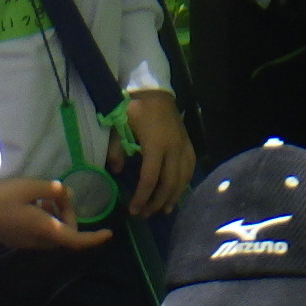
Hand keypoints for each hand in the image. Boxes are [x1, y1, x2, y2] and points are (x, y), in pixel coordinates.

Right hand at [0, 175, 111, 251]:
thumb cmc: (3, 196)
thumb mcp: (31, 187)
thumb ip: (54, 190)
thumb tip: (68, 194)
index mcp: (45, 230)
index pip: (76, 239)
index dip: (94, 238)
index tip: (108, 233)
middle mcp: (38, 241)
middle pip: (64, 234)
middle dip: (68, 215)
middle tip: (58, 194)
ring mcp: (26, 243)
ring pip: (52, 234)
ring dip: (56, 217)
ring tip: (45, 197)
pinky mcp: (16, 240)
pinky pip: (39, 233)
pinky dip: (44, 220)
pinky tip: (33, 204)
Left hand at [115, 91, 193, 216]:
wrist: (154, 91)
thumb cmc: (134, 108)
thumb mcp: (119, 124)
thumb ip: (115, 148)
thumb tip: (116, 170)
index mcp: (155, 145)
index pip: (150, 178)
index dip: (142, 197)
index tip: (133, 210)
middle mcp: (173, 149)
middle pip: (169, 184)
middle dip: (156, 202)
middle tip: (145, 214)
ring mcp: (184, 147)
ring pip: (182, 179)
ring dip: (172, 197)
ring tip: (162, 211)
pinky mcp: (188, 145)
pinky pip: (189, 170)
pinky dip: (184, 184)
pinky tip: (176, 194)